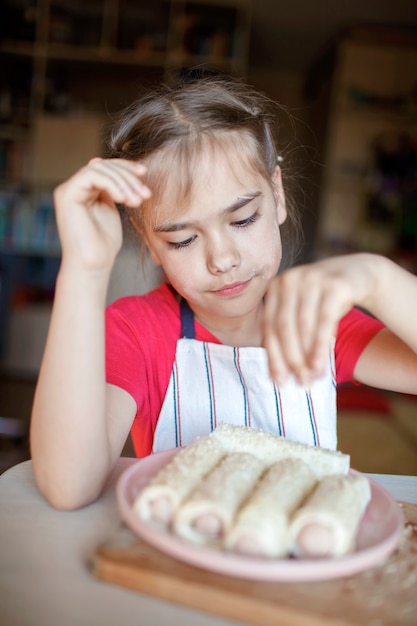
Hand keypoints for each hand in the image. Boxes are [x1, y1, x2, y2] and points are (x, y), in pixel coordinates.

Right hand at [53, 158, 150, 272]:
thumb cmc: (104, 245)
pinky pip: (92, 176)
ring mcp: (68, 190)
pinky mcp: (67, 195)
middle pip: (103, 166)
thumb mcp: (112, 210)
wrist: (93, 265)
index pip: (105, 168)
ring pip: (99, 168)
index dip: (125, 167)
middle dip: (128, 176)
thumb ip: (114, 191)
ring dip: (124, 182)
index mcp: (83, 191)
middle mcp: (73, 188)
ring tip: (137, 201)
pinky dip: (112, 184)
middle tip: (145, 193)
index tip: (145, 174)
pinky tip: (124, 199)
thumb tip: (124, 173)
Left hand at [262, 254, 376, 384]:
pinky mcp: (334, 284)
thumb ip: (288, 332)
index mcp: (276, 287)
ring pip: (303, 326)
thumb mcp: (302, 310)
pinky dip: (320, 346)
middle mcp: (290, 279)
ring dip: (307, 356)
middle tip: (299, 382)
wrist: (360, 274)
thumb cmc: (325, 300)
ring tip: (312, 378)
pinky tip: (320, 365)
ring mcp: (312, 278)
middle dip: (290, 359)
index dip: (273, 356)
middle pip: (284, 328)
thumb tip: (278, 373)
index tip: (279, 381)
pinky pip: (324, 321)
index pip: (269, 327)